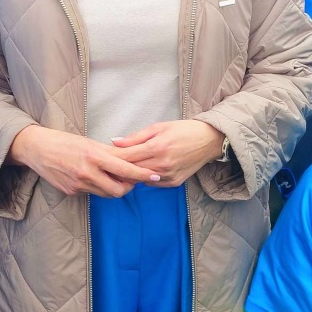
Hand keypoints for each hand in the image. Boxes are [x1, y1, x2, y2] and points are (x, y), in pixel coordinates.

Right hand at [8, 125, 160, 197]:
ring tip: (115, 177)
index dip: (142, 175)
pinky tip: (94, 178)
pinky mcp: (71, 192)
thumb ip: (109, 152)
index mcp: (94, 156)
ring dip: (115, 188)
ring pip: (106, 194)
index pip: (125, 169)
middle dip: (129, 186)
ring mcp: (78, 184)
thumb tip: (130, 159)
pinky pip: (92, 193)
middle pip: (119, 189)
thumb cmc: (65, 142)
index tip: (155, 176)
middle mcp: (87, 172)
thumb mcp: (89, 142)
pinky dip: (98, 187)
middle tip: (133, 179)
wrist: (37, 149)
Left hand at [111, 121, 225, 187]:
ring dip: (131, 175)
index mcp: (156, 147)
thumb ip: (135, 137)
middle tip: (108, 164)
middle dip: (119, 167)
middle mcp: (162, 164)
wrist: (208, 140)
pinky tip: (142, 172)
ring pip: (141, 179)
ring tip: (123, 169)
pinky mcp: (174, 182)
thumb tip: (114, 142)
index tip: (103, 157)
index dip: (113, 157)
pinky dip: (145, 178)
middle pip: (132, 170)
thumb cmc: (183, 130)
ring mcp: (168, 175)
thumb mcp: (158, 127)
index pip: (127, 156)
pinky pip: (153, 184)